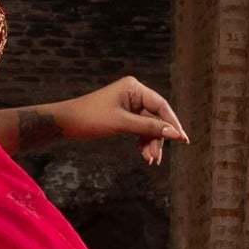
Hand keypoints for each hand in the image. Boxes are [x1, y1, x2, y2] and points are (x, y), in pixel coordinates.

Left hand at [45, 77, 188, 169]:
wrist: (66, 123)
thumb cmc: (91, 118)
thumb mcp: (121, 123)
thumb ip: (148, 128)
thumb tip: (173, 133)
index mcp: (134, 88)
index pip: (161, 106)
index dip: (172, 123)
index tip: (182, 140)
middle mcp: (134, 93)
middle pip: (155, 118)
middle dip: (157, 138)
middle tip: (157, 158)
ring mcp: (129, 105)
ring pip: (148, 126)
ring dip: (150, 143)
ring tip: (150, 160)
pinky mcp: (124, 115)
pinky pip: (139, 129)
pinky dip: (142, 141)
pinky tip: (144, 154)